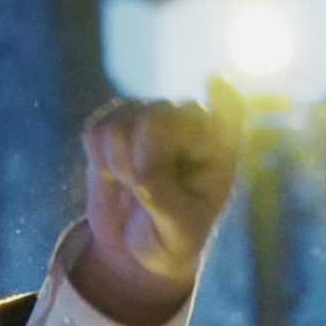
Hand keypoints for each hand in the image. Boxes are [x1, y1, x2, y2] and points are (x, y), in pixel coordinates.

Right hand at [73, 78, 248, 325]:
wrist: (136, 242)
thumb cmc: (170, 239)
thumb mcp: (178, 233)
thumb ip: (167, 203)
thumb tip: (143, 175)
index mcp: (220, 149)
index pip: (230, 111)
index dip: (222, 96)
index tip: (213, 83)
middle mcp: (190, 122)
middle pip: (156, 119)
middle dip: (142, 160)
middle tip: (142, 190)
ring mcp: (152, 114)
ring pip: (120, 124)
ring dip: (118, 164)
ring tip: (131, 184)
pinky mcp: (117, 119)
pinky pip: (96, 130)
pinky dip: (97, 160)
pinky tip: (115, 175)